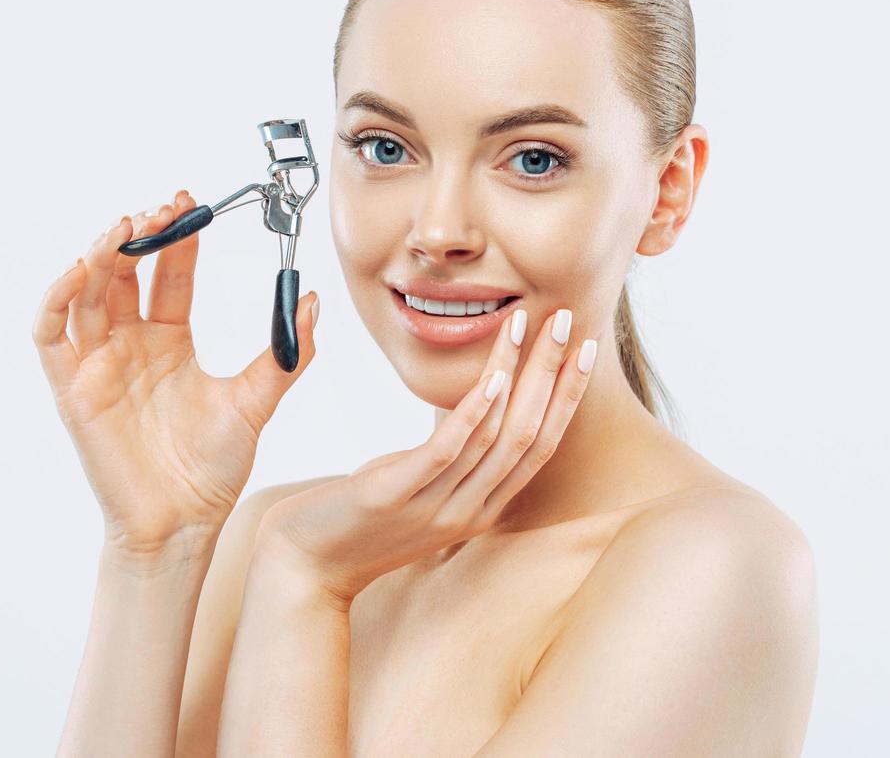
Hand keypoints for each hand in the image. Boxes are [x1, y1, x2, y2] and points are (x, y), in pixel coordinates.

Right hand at [32, 190, 320, 557]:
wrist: (183, 525)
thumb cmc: (212, 470)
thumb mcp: (257, 400)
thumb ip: (287, 353)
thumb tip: (310, 301)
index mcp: (170, 343)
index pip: (168, 276)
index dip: (178, 240)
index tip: (193, 206)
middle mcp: (131, 346)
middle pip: (124, 274)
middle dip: (139, 236)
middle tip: (160, 210)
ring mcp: (99, 365)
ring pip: (86, 293)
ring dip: (100, 255)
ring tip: (125, 228)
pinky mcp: (72, 389)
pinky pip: (52, 336)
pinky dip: (58, 300)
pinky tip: (81, 272)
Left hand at [255, 305, 596, 604]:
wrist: (305, 568)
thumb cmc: (359, 521)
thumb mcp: (419, 489)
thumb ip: (452, 459)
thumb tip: (473, 410)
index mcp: (480, 507)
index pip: (540, 446)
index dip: (566, 397)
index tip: (583, 351)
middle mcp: (468, 509)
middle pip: (529, 435)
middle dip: (554, 375)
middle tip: (569, 321)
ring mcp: (434, 506)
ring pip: (495, 436)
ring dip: (517, 375)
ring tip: (526, 326)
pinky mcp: (394, 496)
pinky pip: (446, 451)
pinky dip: (473, 413)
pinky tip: (492, 378)